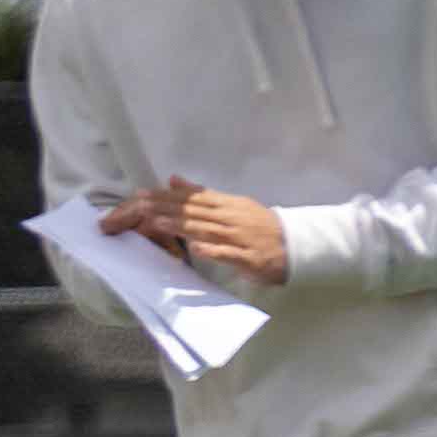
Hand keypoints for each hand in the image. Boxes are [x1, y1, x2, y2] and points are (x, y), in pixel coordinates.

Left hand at [103, 179, 288, 284]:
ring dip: (183, 226)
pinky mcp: (249, 257)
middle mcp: (232, 218)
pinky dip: (213, 250)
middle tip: (142, 205)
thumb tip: (174, 179)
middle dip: (167, 209)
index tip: (143, 194)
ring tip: (159, 223)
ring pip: (208, 230)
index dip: (167, 196)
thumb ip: (202, 194)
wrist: (295, 246)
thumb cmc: (258, 225)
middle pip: (196, 213)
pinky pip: (229, 254)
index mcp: (227, 205)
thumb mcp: (232, 204)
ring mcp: (240, 238)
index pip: (193, 199)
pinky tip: (196, 249)